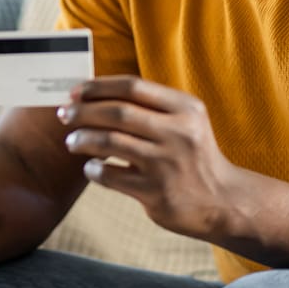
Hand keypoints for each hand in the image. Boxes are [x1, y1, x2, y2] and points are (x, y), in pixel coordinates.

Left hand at [57, 75, 238, 239]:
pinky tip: (90, 167)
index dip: (98, 86)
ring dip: (83, 139)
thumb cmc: (193, 154)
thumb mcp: (186, 121)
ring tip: (71, 141)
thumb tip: (94, 94)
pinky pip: (111, 176)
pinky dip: (93, 169)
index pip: (133, 87)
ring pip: (110, 142)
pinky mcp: (157, 192)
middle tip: (64, 115)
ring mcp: (167, 164)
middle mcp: (179, 133)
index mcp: (186, 108)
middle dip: (83, 111)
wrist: (224, 201)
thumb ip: (150, 106)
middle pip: (117, 112)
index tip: (76, 91)